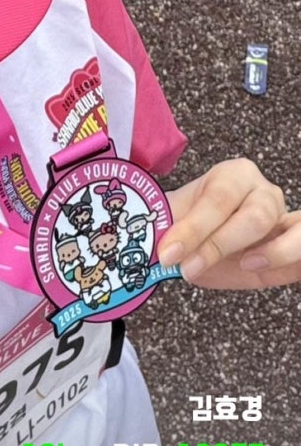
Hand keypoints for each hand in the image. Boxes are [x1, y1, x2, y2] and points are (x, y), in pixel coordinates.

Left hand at [159, 158, 300, 288]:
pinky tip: (266, 269)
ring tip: (245, 265)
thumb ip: (168, 233)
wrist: (205, 244)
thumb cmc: (189, 230)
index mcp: (232, 176)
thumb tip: (158, 251)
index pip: (218, 199)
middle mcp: (263, 192)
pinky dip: (294, 260)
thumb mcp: (173, 226)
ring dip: (274, 253)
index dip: (193, 229)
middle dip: (220, 244)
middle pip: (255, 216)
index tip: (168, 253)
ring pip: (296, 230)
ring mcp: (285, 218)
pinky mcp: (296, 242)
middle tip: (188, 268)